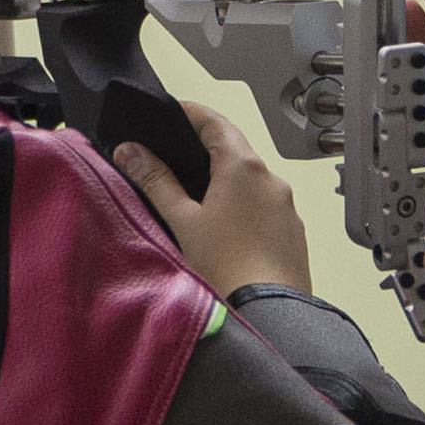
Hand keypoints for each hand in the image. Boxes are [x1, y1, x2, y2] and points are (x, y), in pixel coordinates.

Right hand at [112, 101, 312, 295]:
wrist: (270, 314)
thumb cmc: (226, 268)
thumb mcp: (182, 220)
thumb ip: (155, 181)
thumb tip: (131, 151)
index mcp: (244, 167)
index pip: (215, 121)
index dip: (190, 113)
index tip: (172, 111)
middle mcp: (271, 180)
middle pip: (235, 149)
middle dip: (206, 149)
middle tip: (177, 153)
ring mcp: (286, 206)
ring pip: (252, 180)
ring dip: (227, 180)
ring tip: (198, 197)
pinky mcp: (293, 232)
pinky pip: (266, 207)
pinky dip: (244, 206)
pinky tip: (226, 229)